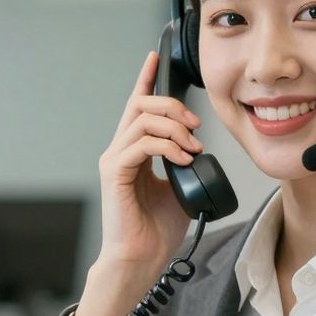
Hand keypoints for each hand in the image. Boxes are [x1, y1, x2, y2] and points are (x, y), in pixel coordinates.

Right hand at [74, 51, 203, 315]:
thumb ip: (184, 163)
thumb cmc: (157, 230)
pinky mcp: (115, 173)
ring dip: (174, 128)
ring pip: (142, 120)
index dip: (147, 80)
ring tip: (193, 147)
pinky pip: (141, 144)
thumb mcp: (181, 188)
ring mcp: (115, 160)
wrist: (142, 259)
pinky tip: (182, 159)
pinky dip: (167, 147)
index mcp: (134, 151)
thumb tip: (200, 149)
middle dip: (172, 106)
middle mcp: (120, 150)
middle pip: (141, 106)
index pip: (138, 106)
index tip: (156, 57)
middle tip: (196, 125)